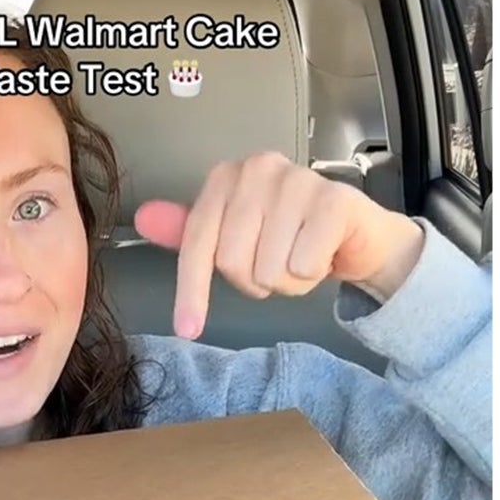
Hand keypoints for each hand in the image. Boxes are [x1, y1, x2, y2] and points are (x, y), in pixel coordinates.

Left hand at [134, 151, 425, 338]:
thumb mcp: (236, 236)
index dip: (192, 291)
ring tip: (303, 258)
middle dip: (255, 281)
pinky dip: (313, 273)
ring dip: (288, 281)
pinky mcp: (333, 200)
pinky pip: (304, 264)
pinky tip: (324, 254)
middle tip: (277, 266)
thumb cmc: (291, 236)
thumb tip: (144, 219)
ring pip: (270, 268)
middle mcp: (258, 169)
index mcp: (226, 177)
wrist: (356, 234)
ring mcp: (298, 180)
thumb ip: (191, 231)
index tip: (188, 330)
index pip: (197, 242)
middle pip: (232, 261)